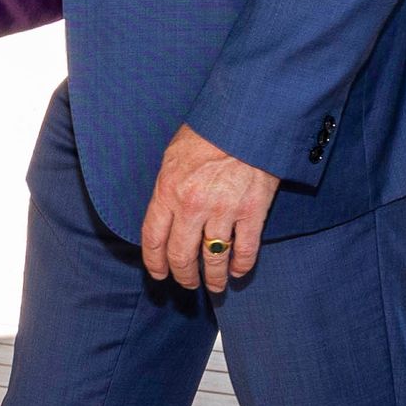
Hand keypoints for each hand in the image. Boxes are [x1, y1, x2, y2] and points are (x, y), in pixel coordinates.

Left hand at [138, 126, 275, 295]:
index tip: (159, 273)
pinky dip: (242, 266)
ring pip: (213, 259)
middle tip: (186, 283)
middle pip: (181, 256)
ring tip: (214, 287)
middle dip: (183, 275)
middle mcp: (192, 206)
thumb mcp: (173, 155)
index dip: (154, 262)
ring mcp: (223, 212)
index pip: (153, 238)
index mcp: (168, 190)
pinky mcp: (252, 213)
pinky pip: (245, 250)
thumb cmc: (209, 130)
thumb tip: (165, 212)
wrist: (247, 118)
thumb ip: (168, 187)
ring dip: (213, 279)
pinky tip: (239, 272)